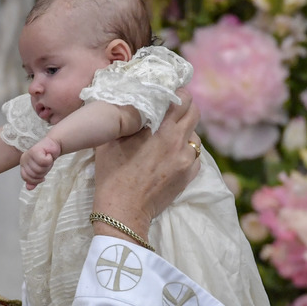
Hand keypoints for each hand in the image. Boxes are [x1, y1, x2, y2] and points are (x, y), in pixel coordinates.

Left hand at [20, 137, 60, 189]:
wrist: (53, 146)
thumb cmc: (46, 158)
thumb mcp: (40, 172)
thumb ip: (34, 180)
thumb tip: (29, 188)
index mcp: (23, 165)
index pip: (26, 178)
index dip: (35, 180)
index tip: (42, 177)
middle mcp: (24, 159)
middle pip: (34, 175)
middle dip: (43, 172)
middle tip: (45, 165)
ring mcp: (28, 155)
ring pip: (39, 169)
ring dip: (47, 166)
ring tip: (47, 159)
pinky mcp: (35, 150)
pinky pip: (43, 162)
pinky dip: (49, 160)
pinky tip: (48, 155)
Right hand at [92, 88, 200, 239]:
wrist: (122, 211)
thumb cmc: (112, 175)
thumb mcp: (111, 141)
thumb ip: (125, 119)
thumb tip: (130, 102)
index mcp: (163, 131)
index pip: (183, 100)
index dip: (177, 94)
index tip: (169, 94)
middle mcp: (180, 143)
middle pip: (194, 114)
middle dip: (184, 109)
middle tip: (171, 111)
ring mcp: (187, 162)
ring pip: (195, 136)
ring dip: (184, 132)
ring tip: (167, 138)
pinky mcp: (188, 177)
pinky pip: (194, 157)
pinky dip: (185, 152)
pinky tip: (170, 156)